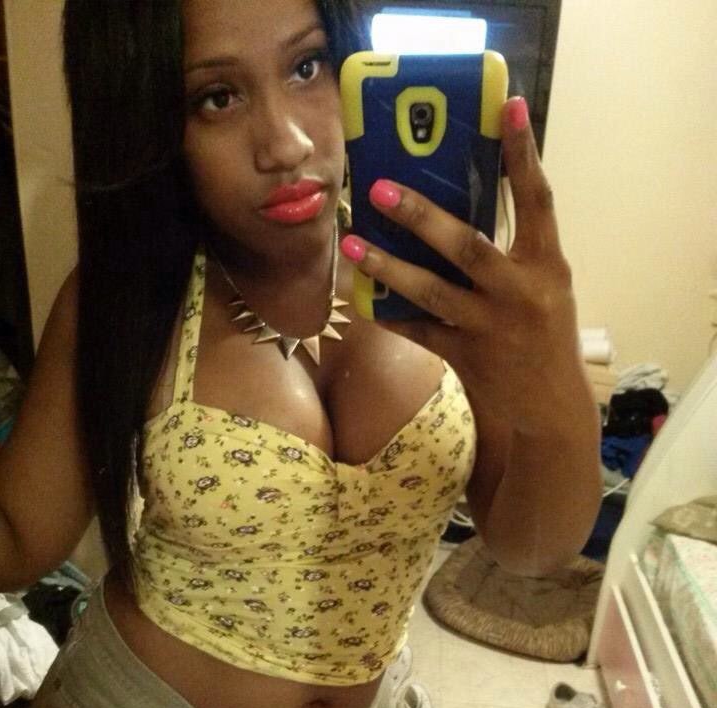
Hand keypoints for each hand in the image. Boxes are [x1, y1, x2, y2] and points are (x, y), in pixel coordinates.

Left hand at [340, 97, 585, 436]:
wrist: (549, 407)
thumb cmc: (545, 333)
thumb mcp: (545, 286)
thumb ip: (513, 249)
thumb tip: (456, 206)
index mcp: (547, 265)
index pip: (538, 199)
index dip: (524, 152)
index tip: (510, 105)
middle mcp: (520, 292)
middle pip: (467, 246)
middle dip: (421, 217)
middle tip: (379, 188)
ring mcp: (489, 327)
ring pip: (431, 291)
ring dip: (387, 266)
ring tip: (353, 242)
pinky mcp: (464, 357)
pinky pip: (418, 331)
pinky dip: (389, 314)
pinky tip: (360, 300)